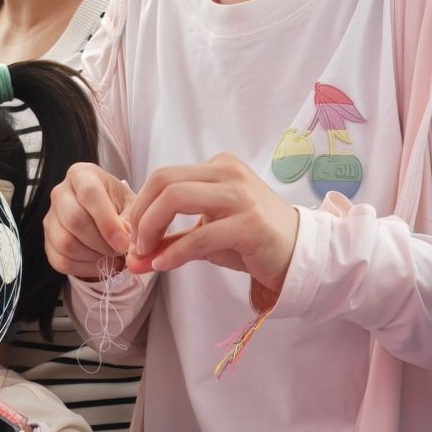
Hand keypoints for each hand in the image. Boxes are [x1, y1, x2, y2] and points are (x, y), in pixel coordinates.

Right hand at [44, 163, 135, 281]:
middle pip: (74, 220)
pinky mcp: (47, 241)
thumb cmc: (119, 207)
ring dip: (93, 256)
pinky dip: (84, 268)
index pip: (89, 195)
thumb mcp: (131, 206)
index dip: (107, 222)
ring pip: (66, 243)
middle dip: (101, 242)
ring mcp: (50, 218)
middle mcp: (60, 193)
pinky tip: (99, 263)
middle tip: (119, 250)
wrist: (106, 219)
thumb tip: (124, 241)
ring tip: (110, 255)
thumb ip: (130, 220)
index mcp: (81, 174)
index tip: (124, 242)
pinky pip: (61, 260)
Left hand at [128, 154, 299, 310]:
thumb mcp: (206, 235)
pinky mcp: (250, 224)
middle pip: (163, 181)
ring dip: (151, 229)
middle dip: (140, 216)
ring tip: (147, 255)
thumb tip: (132, 259)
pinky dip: (175, 253)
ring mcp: (241, 195)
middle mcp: (228, 173)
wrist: (298, 254)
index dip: (139, 207)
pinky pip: (201, 236)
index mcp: (217, 167)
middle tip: (136, 246)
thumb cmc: (250, 242)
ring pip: (176, 199)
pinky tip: (164, 265)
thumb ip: (170, 241)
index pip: (163, 177)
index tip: (133, 237)